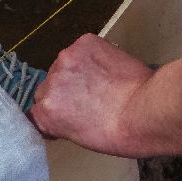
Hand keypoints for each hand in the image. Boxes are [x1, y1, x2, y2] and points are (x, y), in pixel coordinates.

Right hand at [30, 34, 157, 157]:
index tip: (67, 114)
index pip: (35, 111)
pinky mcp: (84, 43)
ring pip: (65, 65)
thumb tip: (66, 111)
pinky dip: (92, 55)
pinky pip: (82, 48)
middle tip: (88, 99)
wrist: (146, 110)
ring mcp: (66, 59)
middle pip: (48, 86)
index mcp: (45, 112)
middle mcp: (50, 84)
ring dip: (77, 71)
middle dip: (64, 91)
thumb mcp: (80, 137)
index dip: (53, 111)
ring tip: (102, 82)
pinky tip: (109, 67)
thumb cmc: (119, 133)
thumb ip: (62, 120)